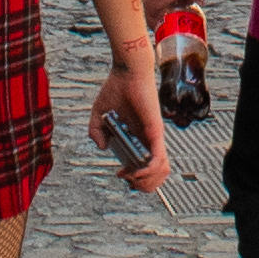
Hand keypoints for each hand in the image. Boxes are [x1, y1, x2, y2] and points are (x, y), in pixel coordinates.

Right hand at [91, 56, 171, 196]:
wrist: (127, 72)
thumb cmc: (116, 90)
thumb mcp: (99, 115)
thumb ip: (96, 132)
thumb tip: (103, 147)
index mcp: (137, 138)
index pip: (146, 166)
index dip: (136, 178)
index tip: (120, 174)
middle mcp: (148, 140)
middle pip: (157, 174)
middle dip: (143, 185)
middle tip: (127, 179)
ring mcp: (154, 137)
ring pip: (162, 170)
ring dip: (147, 181)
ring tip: (132, 178)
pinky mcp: (156, 131)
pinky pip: (159, 158)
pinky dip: (149, 170)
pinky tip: (136, 172)